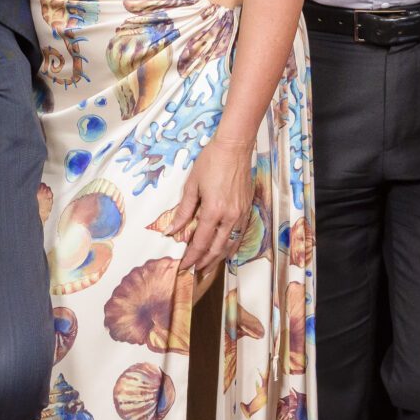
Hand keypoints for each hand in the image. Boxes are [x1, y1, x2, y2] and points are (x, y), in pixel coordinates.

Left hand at [166, 134, 256, 274]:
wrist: (235, 147)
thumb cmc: (210, 162)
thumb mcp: (192, 185)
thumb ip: (183, 211)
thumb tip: (171, 231)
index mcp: (213, 211)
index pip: (201, 242)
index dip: (191, 257)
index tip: (183, 266)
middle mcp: (230, 217)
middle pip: (217, 249)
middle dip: (205, 262)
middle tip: (195, 271)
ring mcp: (241, 214)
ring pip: (230, 245)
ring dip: (219, 258)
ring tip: (208, 266)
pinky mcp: (248, 209)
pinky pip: (239, 235)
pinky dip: (231, 246)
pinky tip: (225, 250)